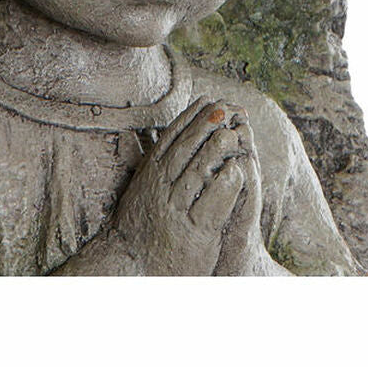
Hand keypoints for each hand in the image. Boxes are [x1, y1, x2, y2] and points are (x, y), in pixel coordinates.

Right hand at [111, 99, 263, 274]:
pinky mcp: (195, 232)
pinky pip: (211, 205)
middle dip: (205, 126)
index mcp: (151, 174)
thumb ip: (155, 166)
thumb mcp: (143, 189)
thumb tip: (158, 137)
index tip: (207, 100)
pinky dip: (224, 186)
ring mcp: (177, 209)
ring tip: (234, 134)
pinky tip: (237, 172)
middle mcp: (162, 188)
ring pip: (198, 172)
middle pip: (185, 149)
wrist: (130, 266)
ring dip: (216, 151)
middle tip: (224, 107)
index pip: (172, 138)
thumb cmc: (141, 227)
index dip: (190, 117)